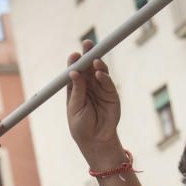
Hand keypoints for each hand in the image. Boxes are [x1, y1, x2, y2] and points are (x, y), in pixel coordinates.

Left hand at [66, 40, 123, 167]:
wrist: (97, 141)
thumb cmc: (81, 127)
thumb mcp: (75, 108)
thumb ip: (77, 91)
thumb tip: (73, 73)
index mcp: (75, 89)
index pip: (75, 71)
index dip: (74, 62)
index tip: (74, 55)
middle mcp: (88, 86)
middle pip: (88, 66)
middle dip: (88, 55)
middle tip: (87, 44)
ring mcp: (100, 89)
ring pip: (99, 71)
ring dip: (97, 64)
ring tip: (94, 60)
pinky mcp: (112, 94)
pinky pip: (107, 82)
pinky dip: (104, 76)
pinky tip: (99, 73)